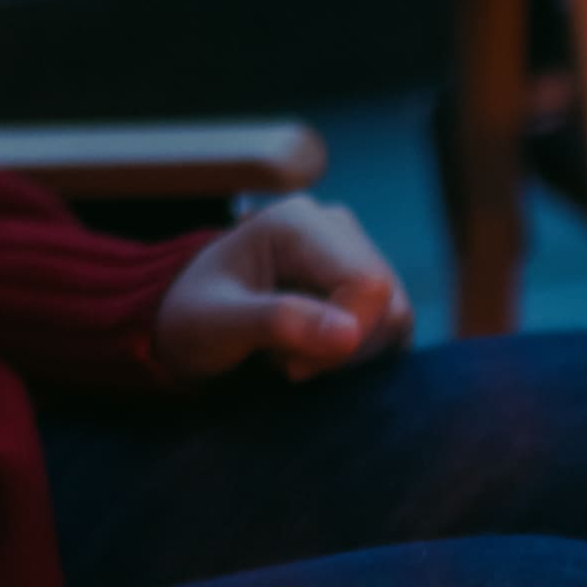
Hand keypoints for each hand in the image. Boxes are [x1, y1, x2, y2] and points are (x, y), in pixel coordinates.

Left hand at [154, 196, 414, 383]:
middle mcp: (337, 228)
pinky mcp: (368, 287)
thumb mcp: (218, 323)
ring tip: (296, 354)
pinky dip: (357, 355)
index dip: (347, 335)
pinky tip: (314, 350)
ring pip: (395, 319)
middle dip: (344, 348)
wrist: (190, 323)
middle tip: (288, 362)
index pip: (368, 283)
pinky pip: (391, 329)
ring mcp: (357, 255)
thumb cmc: (193, 318)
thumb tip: (349, 334)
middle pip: (388, 303)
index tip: (292, 363)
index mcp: (299, 222)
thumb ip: (279, 322)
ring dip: (349, 355)